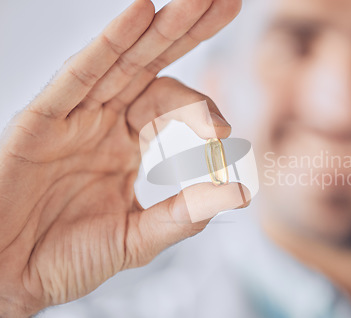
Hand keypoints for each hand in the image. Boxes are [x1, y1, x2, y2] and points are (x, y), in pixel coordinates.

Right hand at [0, 0, 244, 315]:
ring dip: (156, 28)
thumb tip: (240, 193)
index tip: (224, 131)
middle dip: (187, 34)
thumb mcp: (136, 238)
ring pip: (119, 61)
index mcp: (124, 144)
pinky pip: (78, 75)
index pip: (170, 106)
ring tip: (193, 0)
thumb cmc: (65, 259)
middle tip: (224, 3)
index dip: (199, 109)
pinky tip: (141, 12)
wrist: (8, 279)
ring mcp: (72, 118)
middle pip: (150, 66)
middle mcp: (101, 122)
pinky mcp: (41, 121)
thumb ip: (184, 215)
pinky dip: (109, 44)